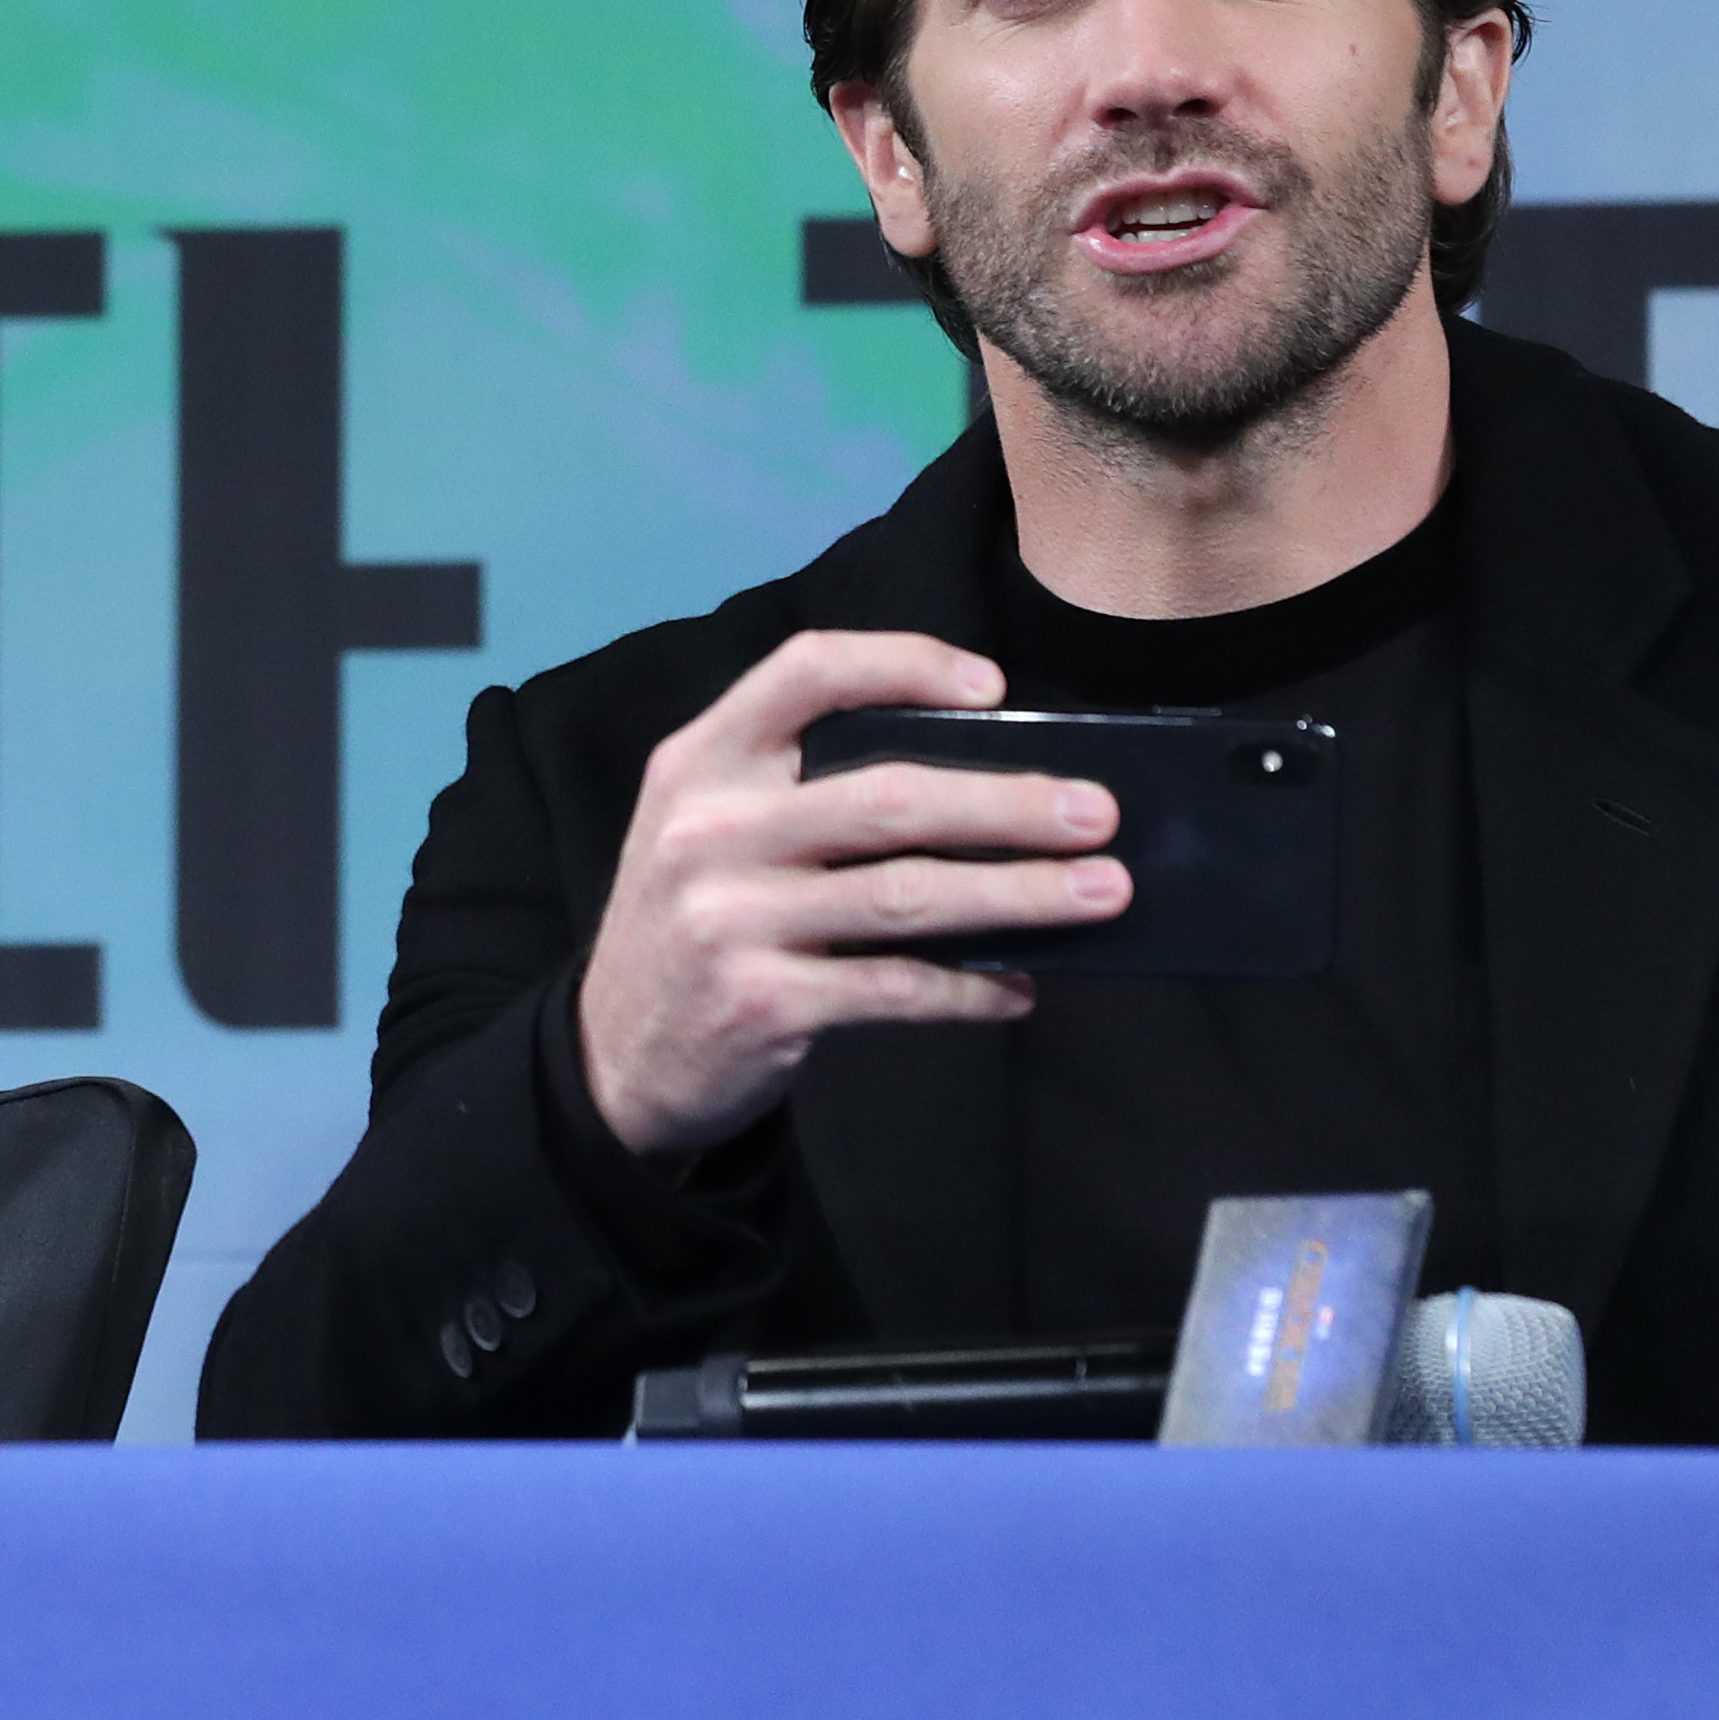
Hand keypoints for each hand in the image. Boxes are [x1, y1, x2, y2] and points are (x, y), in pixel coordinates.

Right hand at [576, 631, 1128, 1162]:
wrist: (617, 1054)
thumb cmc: (696, 920)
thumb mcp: (708, 827)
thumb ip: (798, 789)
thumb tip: (979, 779)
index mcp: (700, 763)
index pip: (804, 674)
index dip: (903, 664)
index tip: (994, 685)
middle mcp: (708, 830)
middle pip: (886, 796)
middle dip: (1008, 803)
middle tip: (1097, 812)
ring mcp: (730, 919)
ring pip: (907, 895)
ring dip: (1020, 893)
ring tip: (1101, 893)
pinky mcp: (761, 1002)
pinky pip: (896, 987)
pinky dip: (971, 989)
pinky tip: (1021, 988)